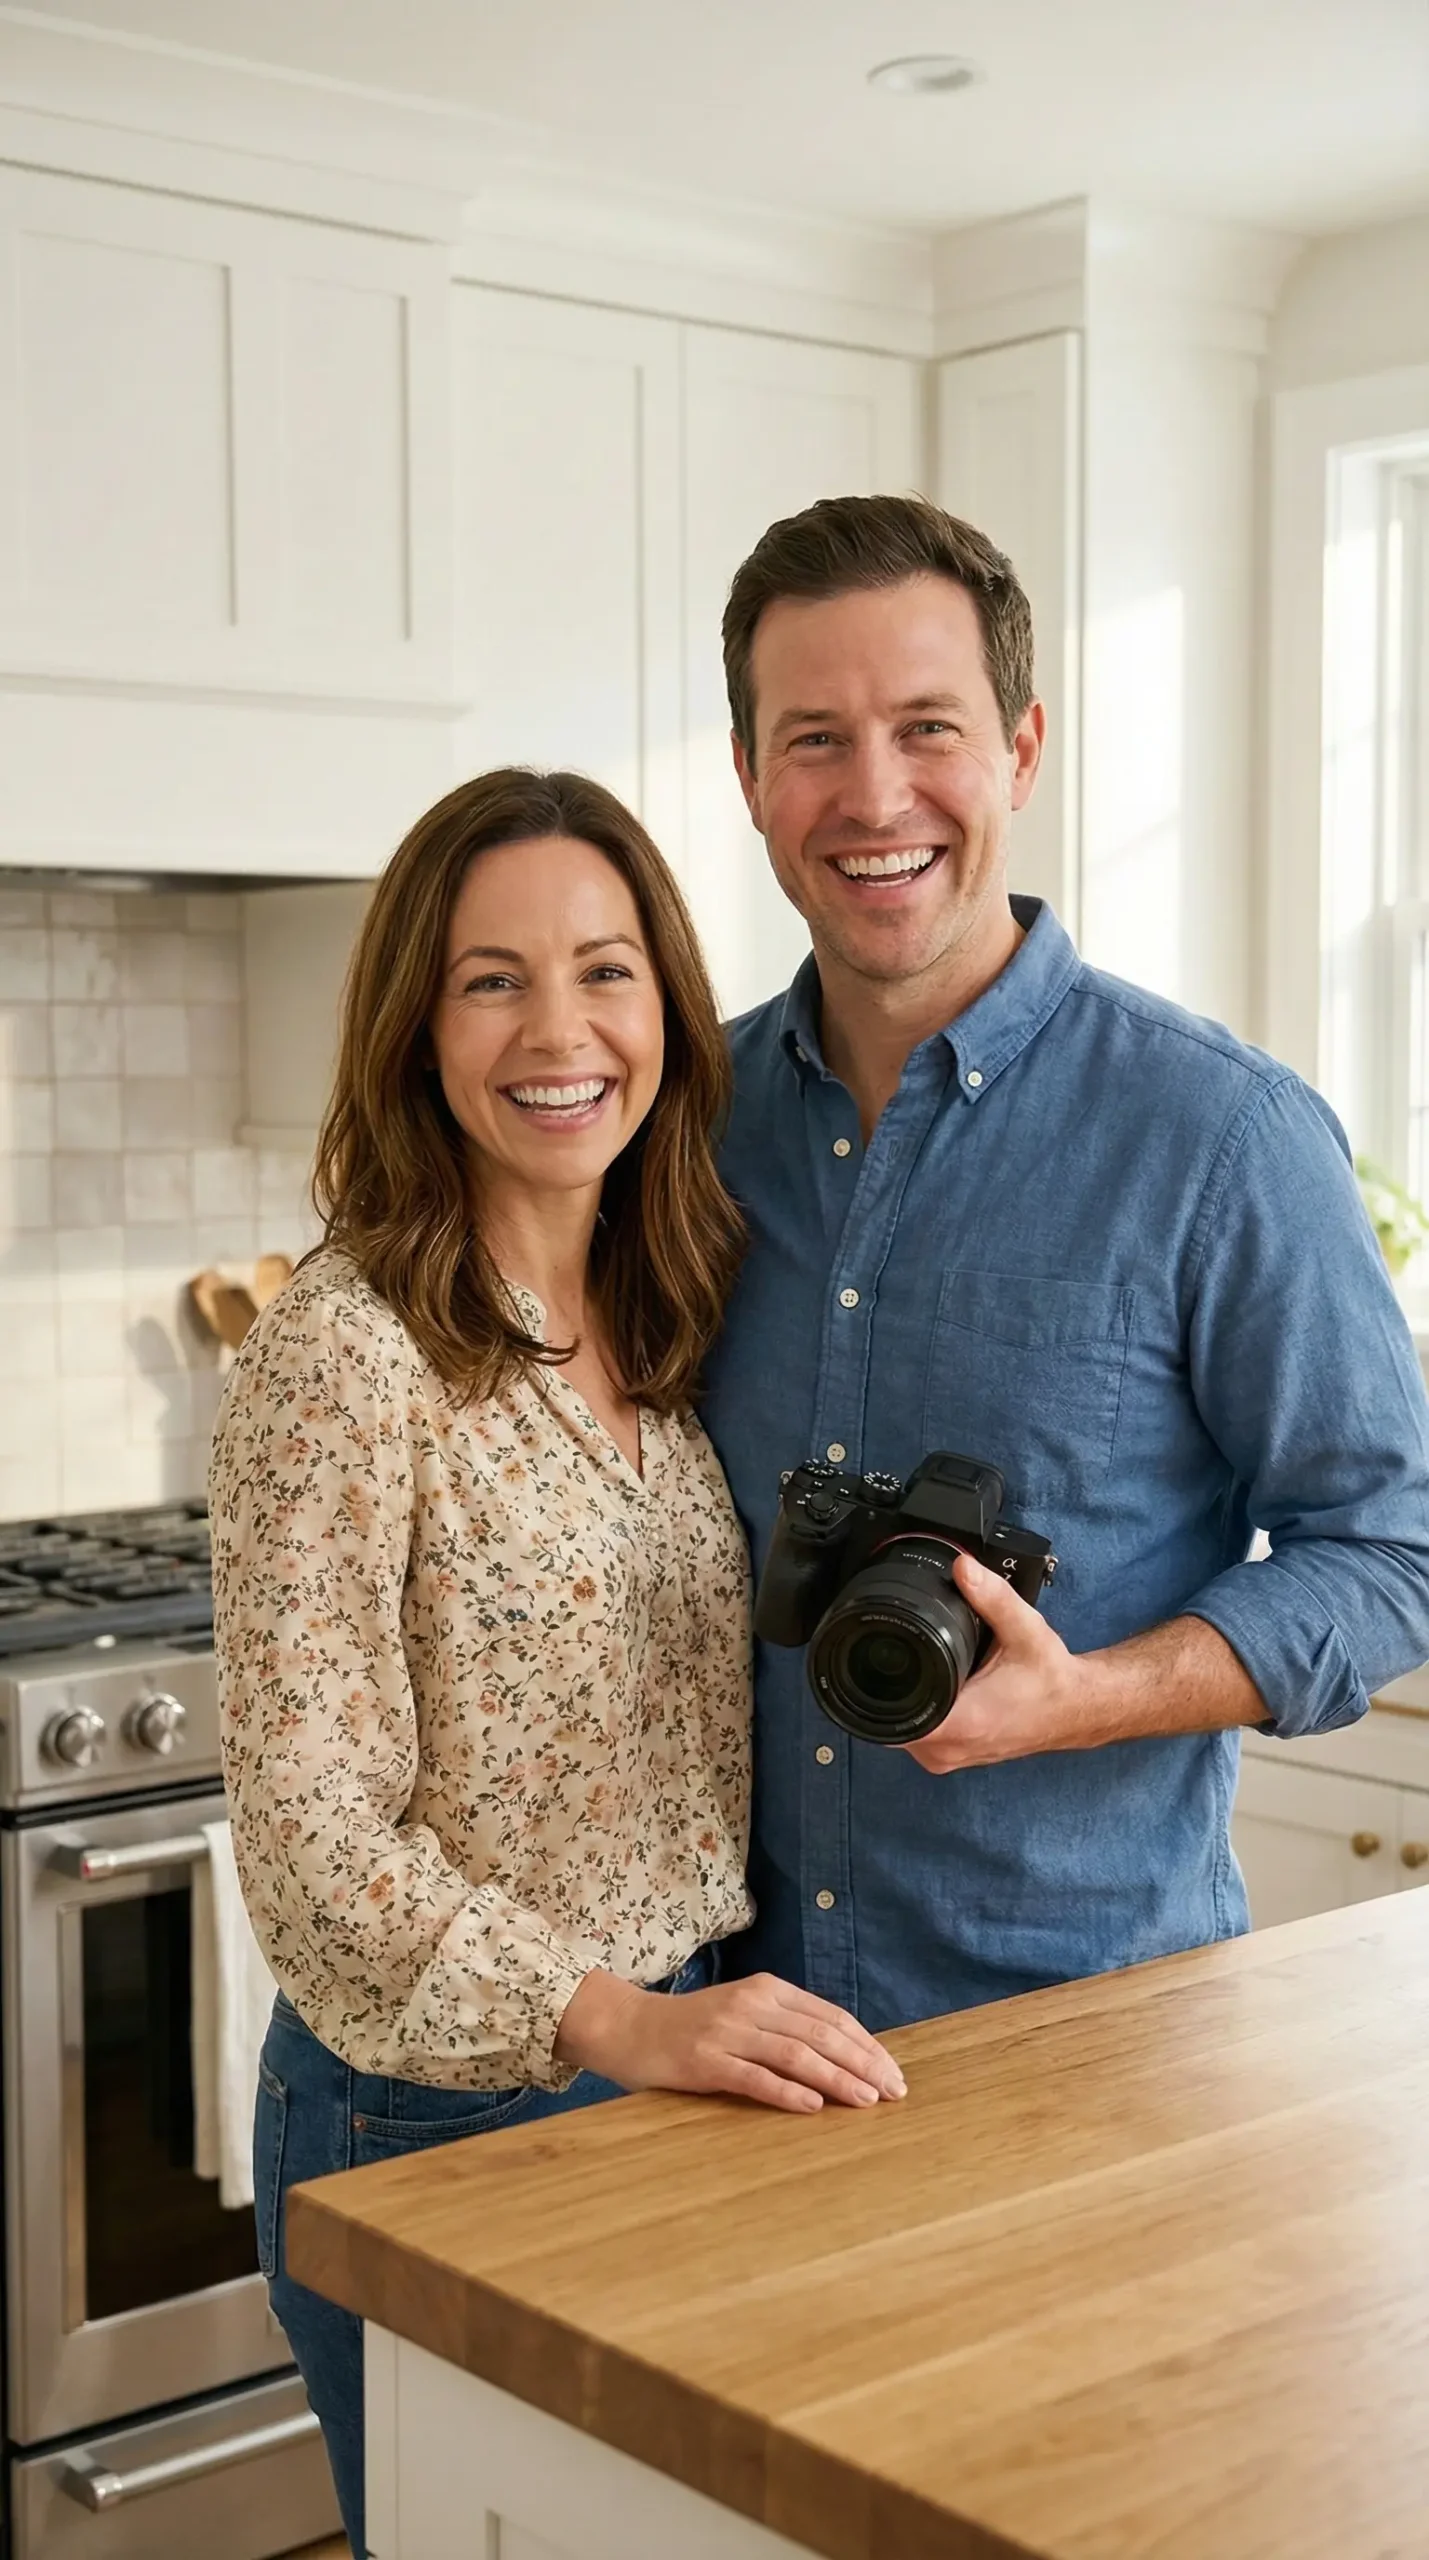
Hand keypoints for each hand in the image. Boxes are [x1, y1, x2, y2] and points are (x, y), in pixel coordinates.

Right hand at [554, 1969, 906, 2114]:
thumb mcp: (743, 2013)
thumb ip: (784, 2026)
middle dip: (864, 2064)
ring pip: (796, 2054)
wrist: (627, 2026)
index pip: (831, 2017)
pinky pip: (753, 2077)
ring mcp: (728, 2032)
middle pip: (821, 2034)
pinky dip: (786, 2091)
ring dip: (837, 2078)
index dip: (867, 2044)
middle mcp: (752, 2005)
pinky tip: (812, 2106)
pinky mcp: (704, 2061)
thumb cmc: (691, 2027)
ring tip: (867, 2101)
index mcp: (768, 1990)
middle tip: (894, 2093)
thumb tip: (842, 2056)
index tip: (894, 2073)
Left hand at [903, 1565, 1266, 1772]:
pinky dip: (919, 1713)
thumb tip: (961, 1567)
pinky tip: (935, 1689)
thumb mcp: (1024, 1629)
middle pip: (889, 1719)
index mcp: (964, 1721)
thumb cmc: (1051, 1677)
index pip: (893, 1714)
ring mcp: (950, 1759)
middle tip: (911, 1653)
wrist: (1076, 1710)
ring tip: (924, 1669)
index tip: (881, 1658)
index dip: (878, 1686)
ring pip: (900, 1731)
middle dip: (891, 1686)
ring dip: (904, 1701)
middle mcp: (951, 1748)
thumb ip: (991, 1596)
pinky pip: (917, 1738)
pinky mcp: (953, 1758)